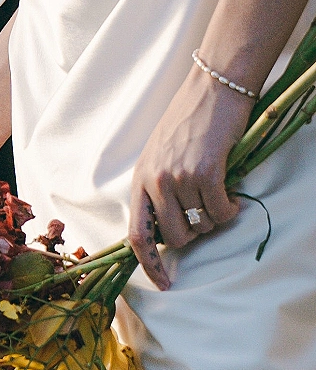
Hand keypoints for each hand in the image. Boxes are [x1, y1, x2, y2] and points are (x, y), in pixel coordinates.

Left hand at [128, 68, 253, 288]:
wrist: (213, 87)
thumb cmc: (188, 121)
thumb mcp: (159, 155)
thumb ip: (157, 189)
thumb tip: (168, 228)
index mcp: (140, 179)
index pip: (136, 235)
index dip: (148, 264)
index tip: (162, 282)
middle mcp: (156, 181)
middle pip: (174, 236)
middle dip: (194, 235)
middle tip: (205, 217)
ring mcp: (180, 177)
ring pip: (201, 225)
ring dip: (214, 218)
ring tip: (219, 196)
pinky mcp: (207, 172)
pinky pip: (221, 211)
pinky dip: (230, 210)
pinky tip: (232, 196)